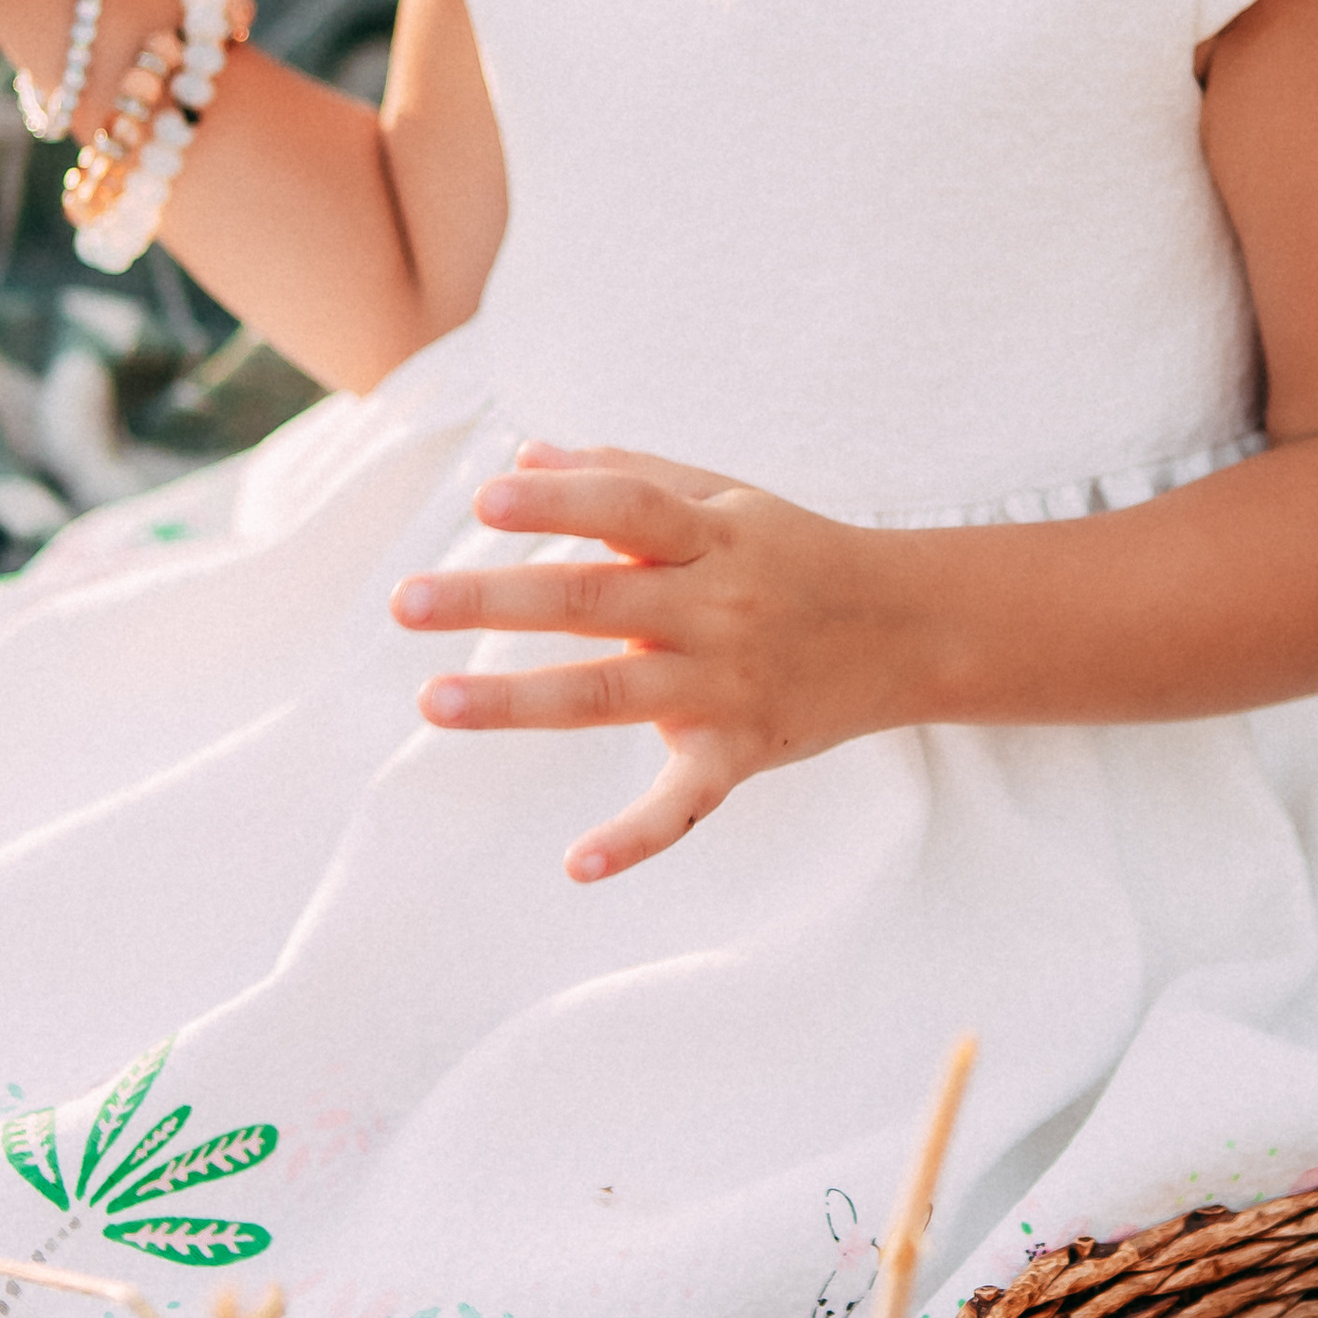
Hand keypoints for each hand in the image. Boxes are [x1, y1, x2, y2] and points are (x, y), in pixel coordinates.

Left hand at [392, 444, 909, 880]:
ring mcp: (726, 684)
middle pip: (592, 599)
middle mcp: (713, 607)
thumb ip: (626, 475)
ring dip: (517, 700)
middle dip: (494, 598)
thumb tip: (524, 454)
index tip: (482, 501)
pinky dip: (637, 837)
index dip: (557, 501)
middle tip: (407, 602)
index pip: (626, 507)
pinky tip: (577, 864)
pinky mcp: (740, 752)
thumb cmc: (797, 553)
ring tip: (432, 700)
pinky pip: (685, 801)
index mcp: (708, 536)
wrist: (910, 628)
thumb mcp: (726, 497)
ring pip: (609, 694)